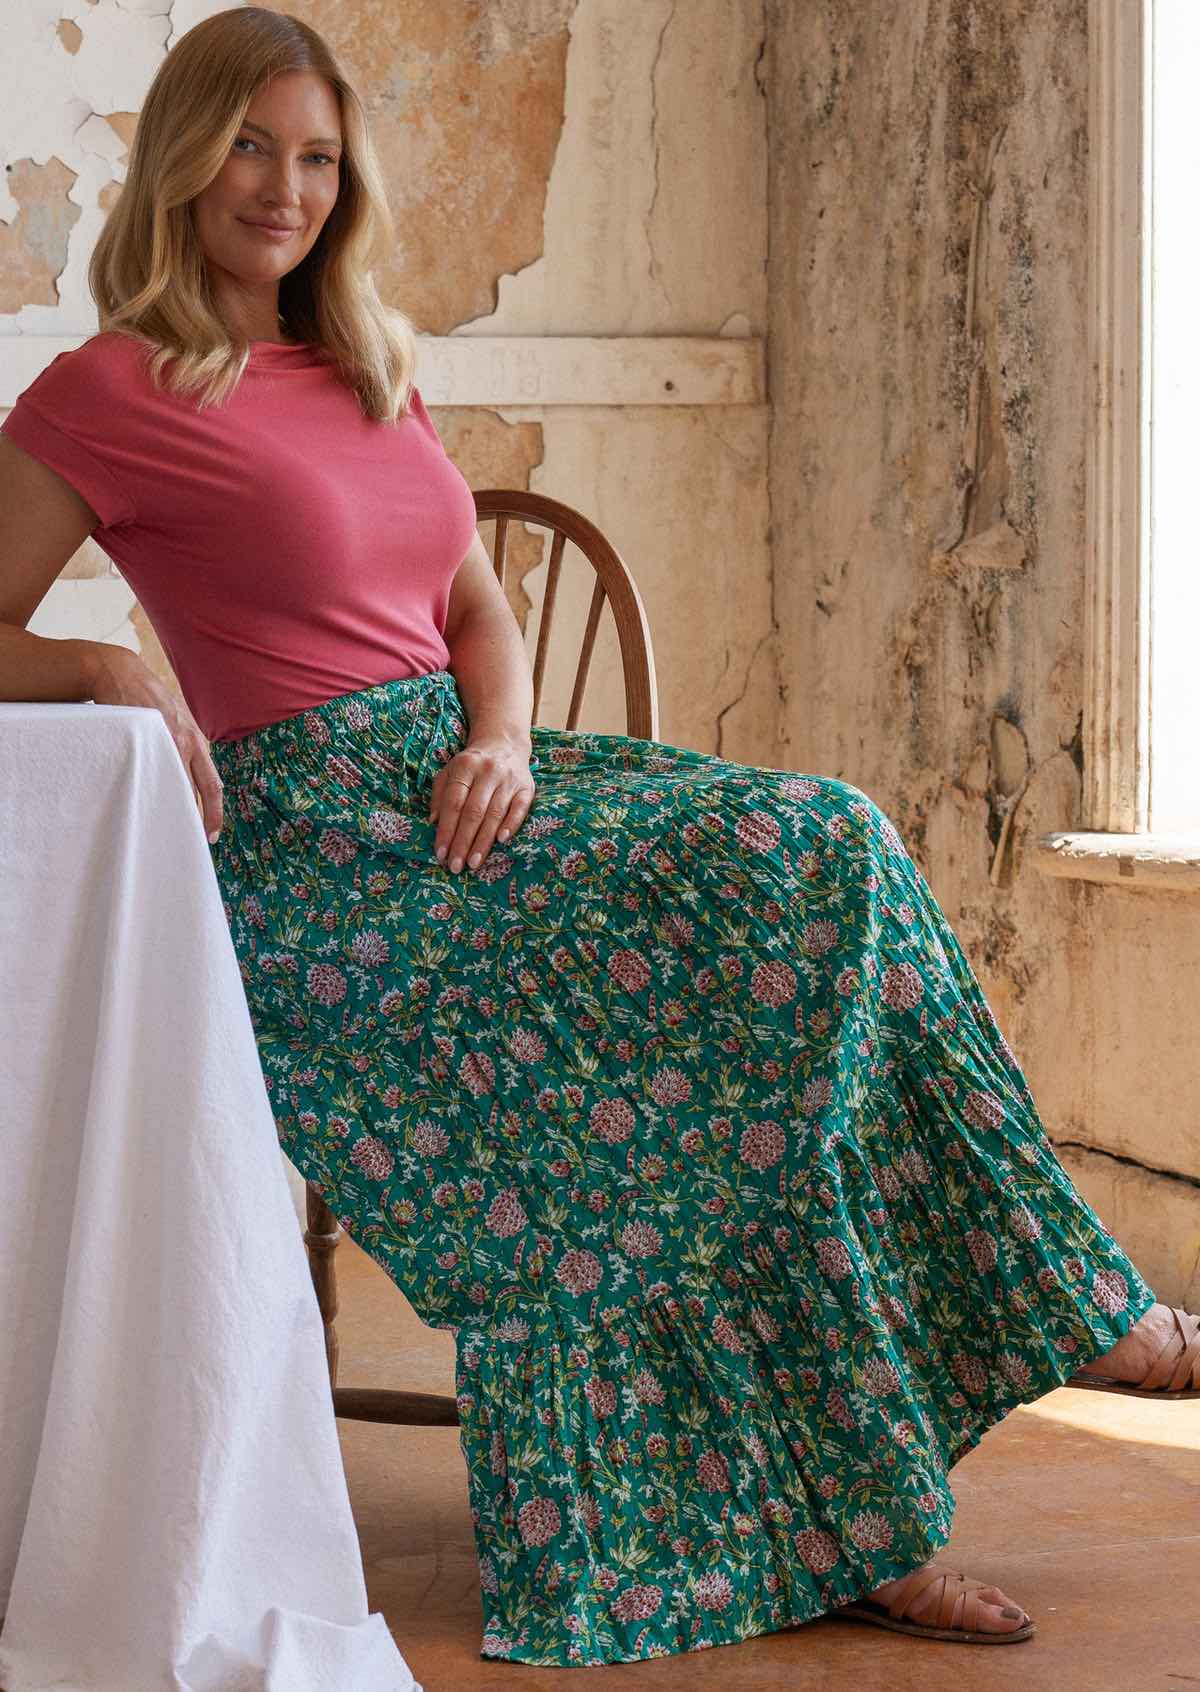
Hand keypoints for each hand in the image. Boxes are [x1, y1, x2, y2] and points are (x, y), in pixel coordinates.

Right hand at [84, 644, 223, 842]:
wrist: (122, 673)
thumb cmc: (148, 701)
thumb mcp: (175, 722)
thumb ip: (184, 747)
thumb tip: (185, 782)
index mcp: (197, 742)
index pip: (212, 785)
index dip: (214, 813)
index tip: (211, 836)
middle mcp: (187, 742)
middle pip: (197, 790)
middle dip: (196, 818)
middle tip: (191, 840)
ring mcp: (166, 741)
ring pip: (175, 785)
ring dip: (172, 807)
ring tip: (168, 829)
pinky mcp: (144, 738)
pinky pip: (150, 773)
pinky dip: (151, 792)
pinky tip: (146, 806)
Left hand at [430, 734, 534, 871]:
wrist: (504, 744)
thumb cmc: (472, 765)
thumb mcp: (450, 772)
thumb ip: (439, 795)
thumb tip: (434, 822)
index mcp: (465, 766)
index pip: (454, 802)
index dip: (446, 830)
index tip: (440, 853)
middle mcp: (488, 771)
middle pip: (473, 812)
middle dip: (463, 842)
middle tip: (455, 866)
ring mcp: (509, 779)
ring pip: (494, 814)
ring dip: (483, 842)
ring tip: (473, 863)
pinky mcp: (527, 787)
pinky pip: (519, 809)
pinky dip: (510, 825)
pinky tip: (501, 841)